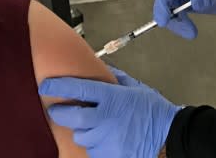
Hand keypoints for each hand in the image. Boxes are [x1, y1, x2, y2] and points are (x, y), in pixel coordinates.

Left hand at [40, 66, 179, 157]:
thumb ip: (115, 78)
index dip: (59, 86)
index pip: (79, 89)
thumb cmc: (153, 110)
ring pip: (81, 136)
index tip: (46, 84)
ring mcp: (106, 140)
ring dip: (84, 131)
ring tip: (96, 127)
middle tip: (57, 110)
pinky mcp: (108, 156)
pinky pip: (92, 151)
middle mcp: (106, 119)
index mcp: (112, 98)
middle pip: (71, 117)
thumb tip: (100, 67)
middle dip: (60, 113)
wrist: (168, 134)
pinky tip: (107, 139)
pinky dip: (96, 145)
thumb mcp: (136, 88)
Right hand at [154, 0, 215, 38]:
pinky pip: (177, 14)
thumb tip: (194, 3)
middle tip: (182, 28)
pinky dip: (181, 23)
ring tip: (190, 32)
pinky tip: (189, 30)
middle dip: (170, 15)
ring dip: (176, 22)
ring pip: (170, 8)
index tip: (163, 18)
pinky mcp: (187, 1)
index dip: (163, 1)